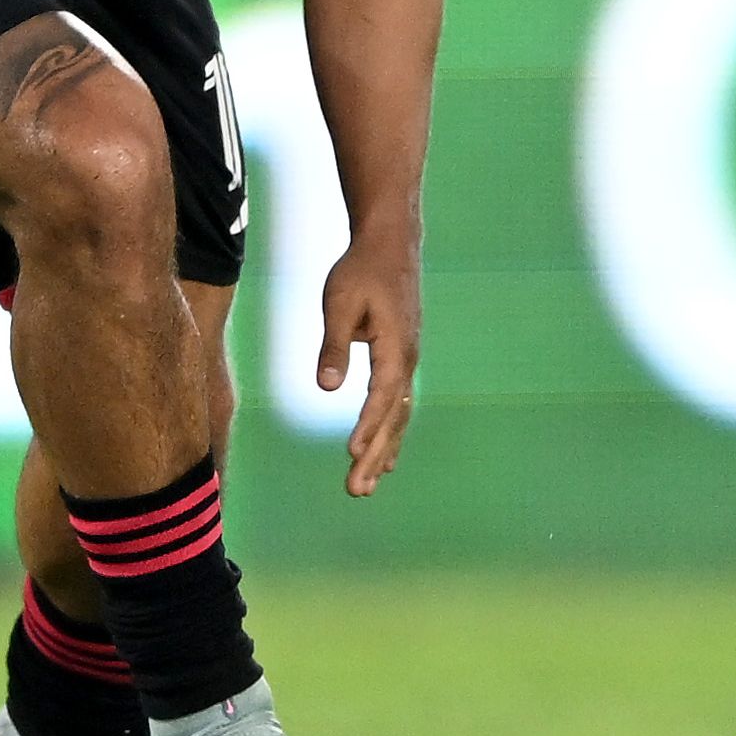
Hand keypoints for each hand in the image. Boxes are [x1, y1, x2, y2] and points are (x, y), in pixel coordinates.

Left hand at [314, 233, 423, 497]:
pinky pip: (398, 406)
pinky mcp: (401, 359)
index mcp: (395, 348)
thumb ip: (333, 346)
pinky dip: (390, 434)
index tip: (352, 454)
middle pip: (393, 418)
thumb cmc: (361, 270)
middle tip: (357, 491)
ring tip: (367, 486)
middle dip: (375, 456)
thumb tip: (327, 388)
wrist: (390, 245)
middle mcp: (408, 360)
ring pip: (398, 416)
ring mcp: (408, 361)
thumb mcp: (338, 302)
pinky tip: (384, 457)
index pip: (381, 397)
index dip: (367, 427)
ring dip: (383, 452)